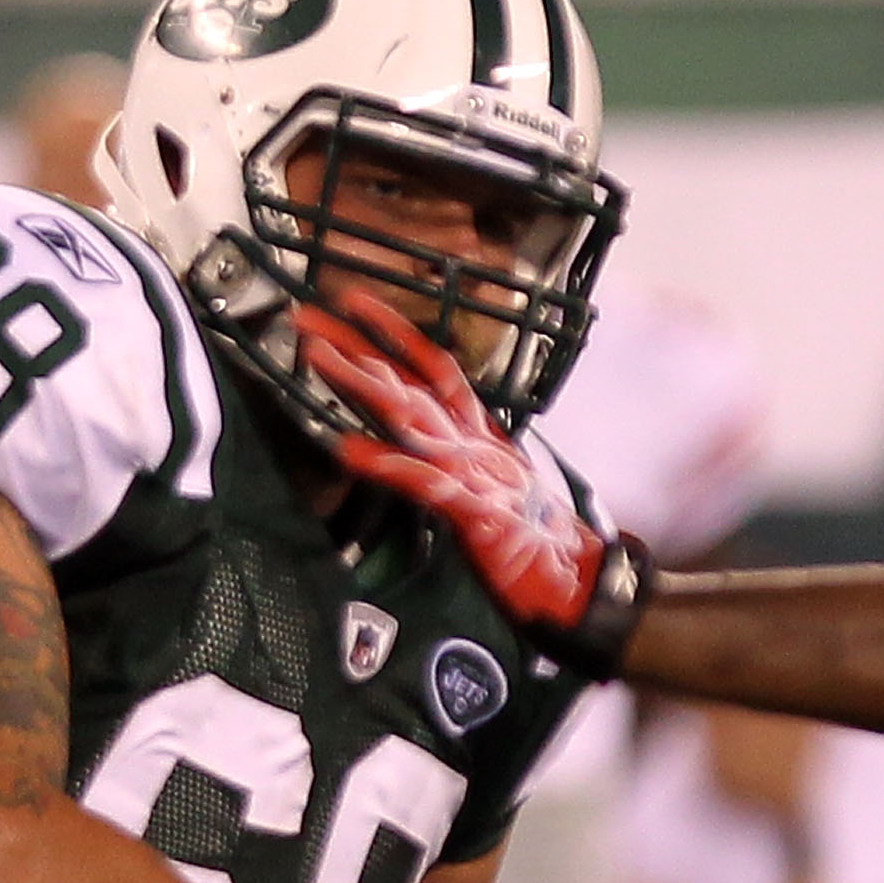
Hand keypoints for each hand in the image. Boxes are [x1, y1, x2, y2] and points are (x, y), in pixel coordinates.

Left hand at [284, 292, 650, 669]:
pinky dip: (386, 463)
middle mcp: (473, 442)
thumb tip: (411, 436)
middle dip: (357, 346)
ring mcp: (474, 472)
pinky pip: (424, 482)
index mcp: (477, 433)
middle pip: (408, 381)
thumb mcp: (485, 483)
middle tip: (308, 317)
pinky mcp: (475, 512)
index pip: (433, 368)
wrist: (575, 579)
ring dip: (362, 385)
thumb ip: (450, 455)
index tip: (352, 303)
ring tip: (317, 360)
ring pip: (411, 417)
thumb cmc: (528, 535)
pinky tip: (348, 449)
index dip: (394, 333)